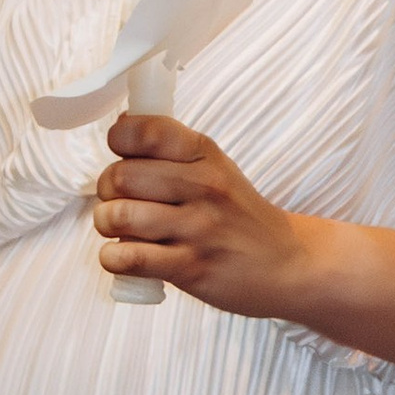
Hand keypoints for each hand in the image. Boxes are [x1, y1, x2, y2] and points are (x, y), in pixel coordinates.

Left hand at [94, 112, 304, 313]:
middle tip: (121, 200)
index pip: (145, 130)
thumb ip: (170, 148)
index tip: (123, 156)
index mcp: (205, 154)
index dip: (119, 141)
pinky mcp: (191, 267)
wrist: (288, 264)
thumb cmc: (240, 216)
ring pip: (118, 216)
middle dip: (106, 190)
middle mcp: (203, 187)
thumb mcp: (216, 168)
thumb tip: (120, 127)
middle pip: (119, 176)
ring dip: (107, 224)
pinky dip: (114, 258)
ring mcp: (198, 228)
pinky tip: (125, 256)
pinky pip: (128, 257)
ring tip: (122, 229)